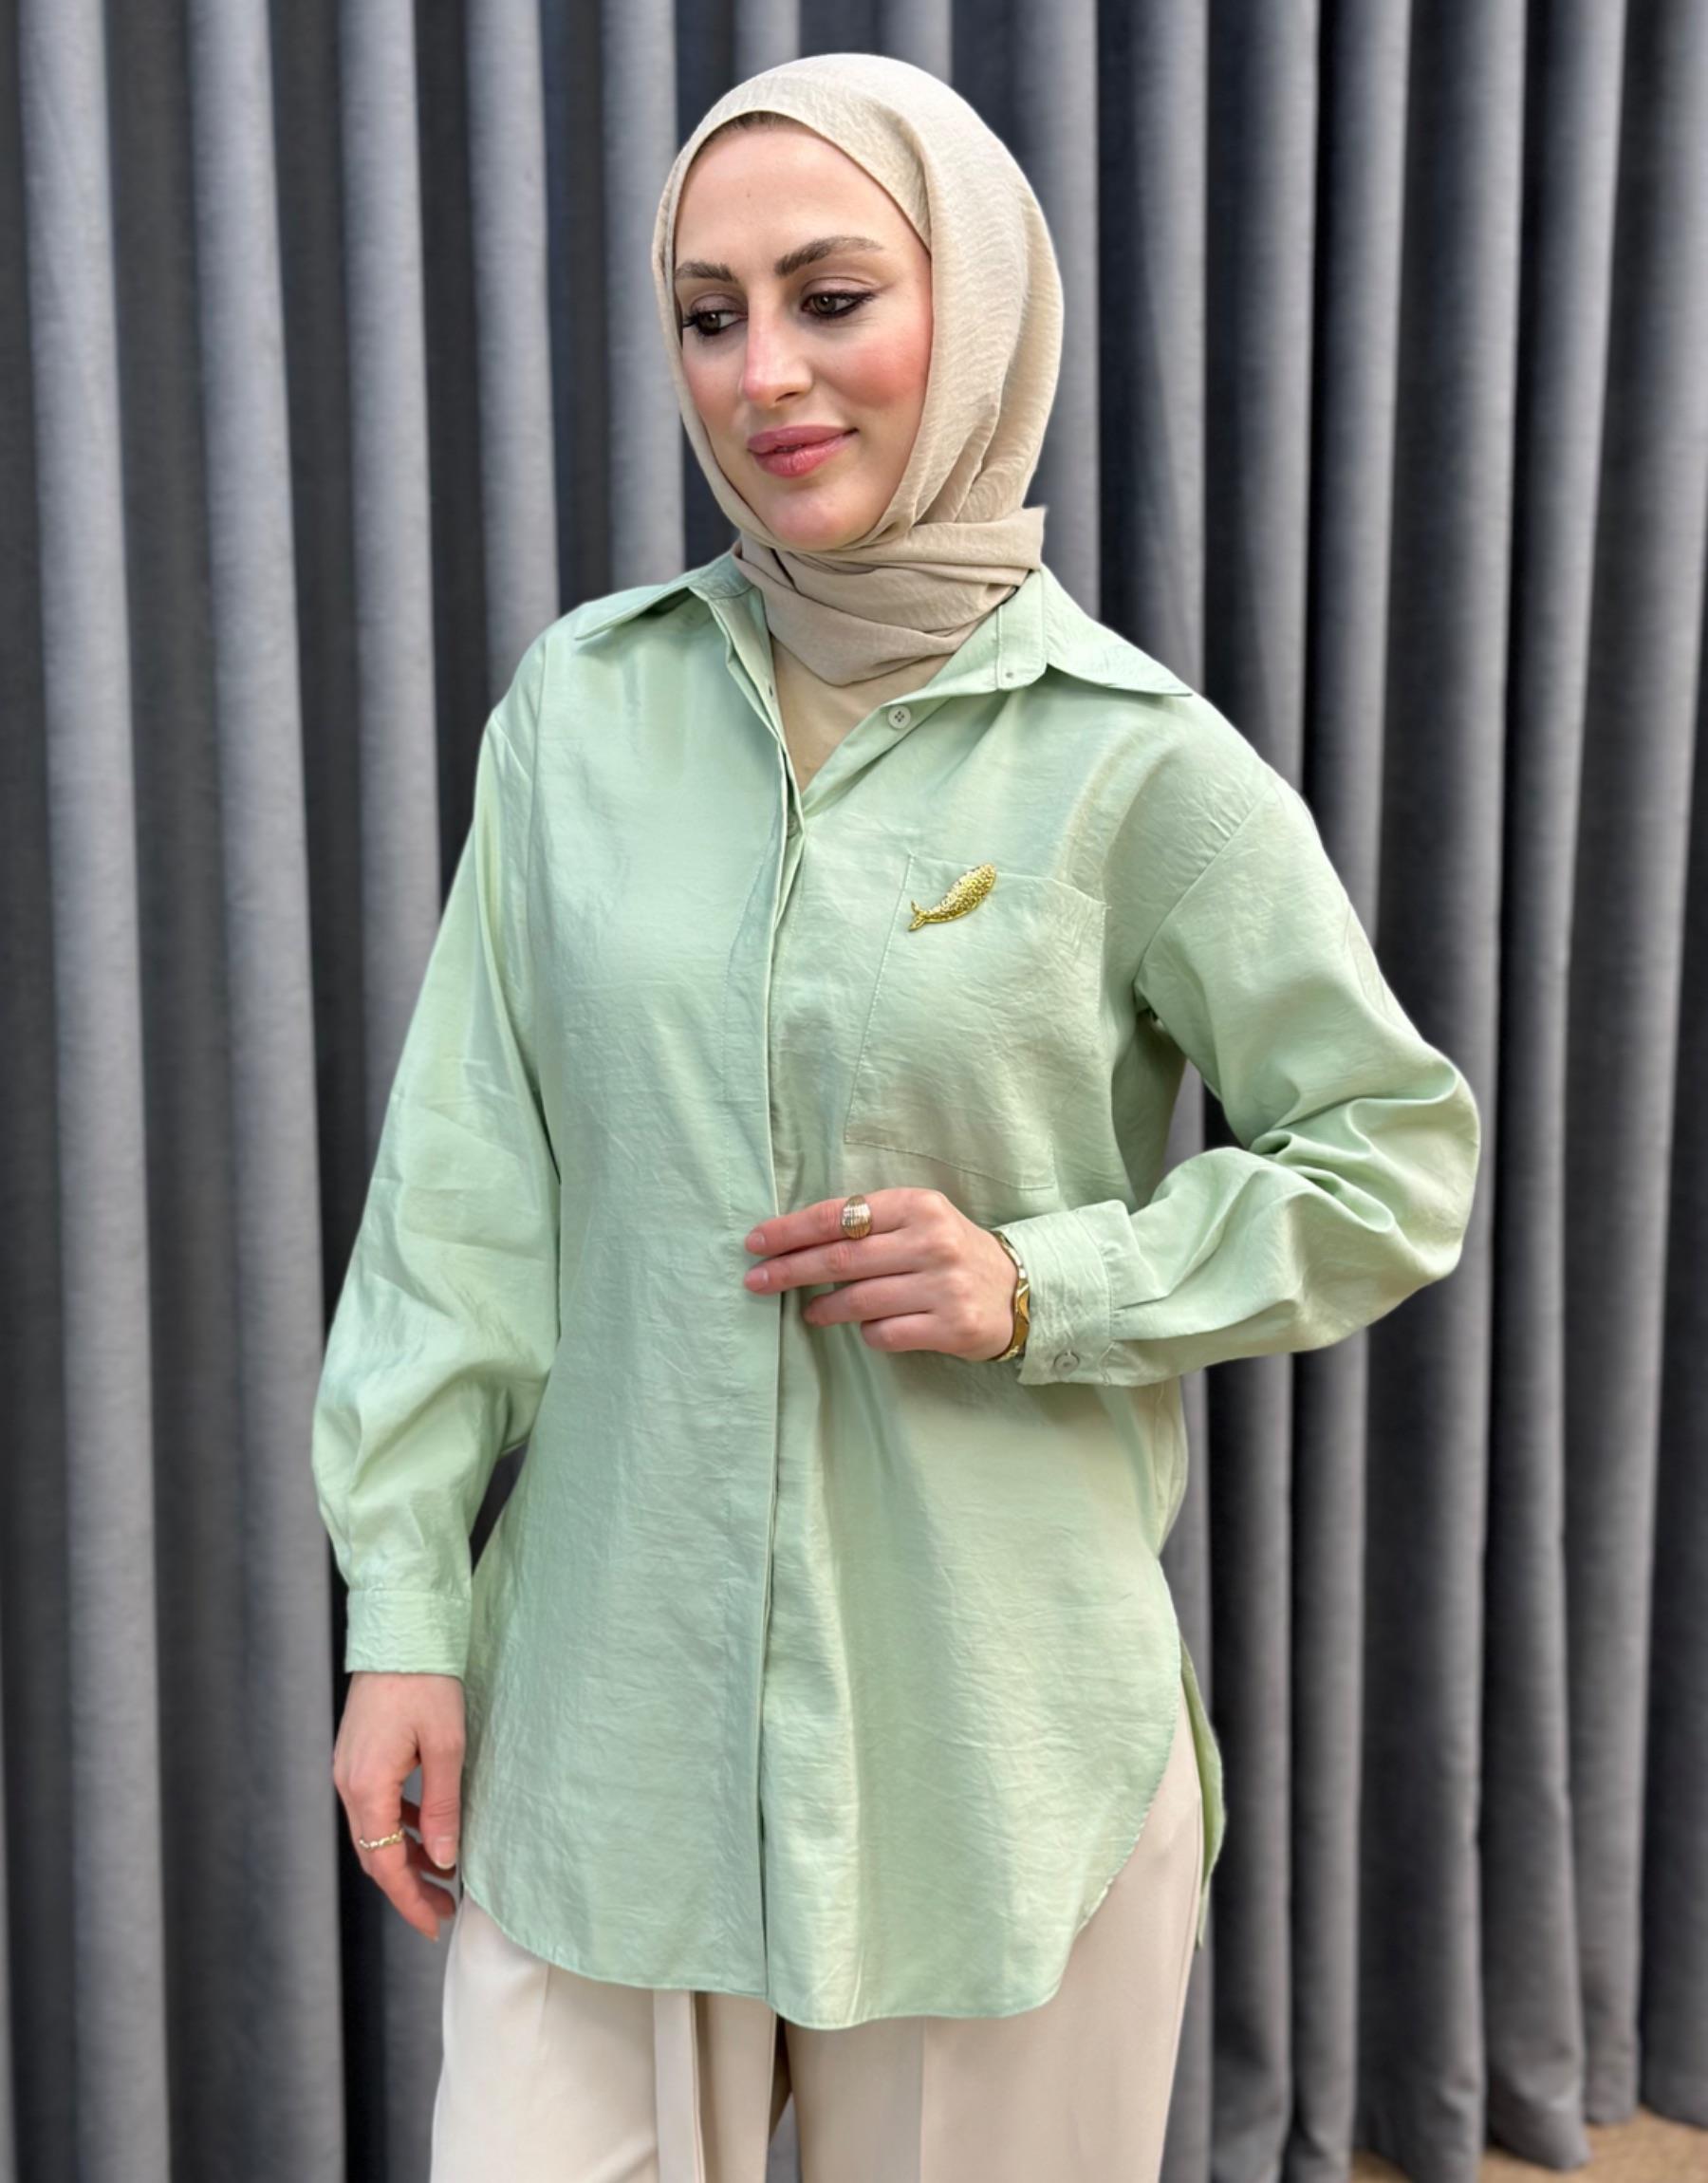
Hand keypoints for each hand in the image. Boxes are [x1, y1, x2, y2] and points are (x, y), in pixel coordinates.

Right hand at [331, 1670, 465, 1940]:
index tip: (433, 1924)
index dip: (408, 1899)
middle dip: (407, 1886)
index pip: (383, 1864)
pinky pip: (374, 1805)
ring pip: (373, 1831)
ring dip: (404, 1856)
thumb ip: (441, 1807)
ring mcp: (349, 1769)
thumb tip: (444, 1860)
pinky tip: (426, 1830)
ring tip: (442, 1874)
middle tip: (443, 1907)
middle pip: (374, 1854)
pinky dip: (398, 1826)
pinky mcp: (358, 1755)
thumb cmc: (425, 1683)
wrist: (399, 1631)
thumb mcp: (445, 1746)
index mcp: (366, 1787)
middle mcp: (348, 1783)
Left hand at [743, 1187, 1020, 1361]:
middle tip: (755, 1279)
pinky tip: (865, 1328)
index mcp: (918, 1205)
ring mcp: (943, 1286)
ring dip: (822, 1308)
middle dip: (789, 1269)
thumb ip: (870, 1223)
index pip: (840, 1215)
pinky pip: (885, 1333)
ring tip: (808, 1312)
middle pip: (841, 1258)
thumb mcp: (919, 1221)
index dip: (791, 1230)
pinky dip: (867, 1332)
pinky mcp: (951, 1326)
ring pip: (859, 1299)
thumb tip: (796, 1240)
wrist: (1018, 1291)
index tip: (756, 1241)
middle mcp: (932, 1241)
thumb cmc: (951, 1252)